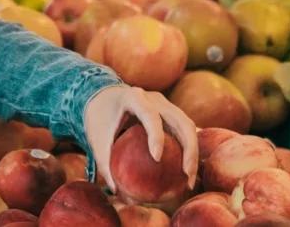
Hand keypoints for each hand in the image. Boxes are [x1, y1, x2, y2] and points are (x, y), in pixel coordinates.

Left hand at [84, 85, 198, 192]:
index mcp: (133, 97)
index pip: (150, 115)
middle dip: (189, 148)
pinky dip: (188, 150)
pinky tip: (186, 174)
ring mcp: (165, 104)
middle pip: (180, 120)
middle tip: (186, 174)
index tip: (156, 158)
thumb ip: (104, 163)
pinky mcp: (171, 113)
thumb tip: (115, 192)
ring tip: (188, 181)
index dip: (156, 135)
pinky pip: (184, 131)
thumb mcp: (96, 140)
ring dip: (193, 153)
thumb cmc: (99, 121)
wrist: (103, 99)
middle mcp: (154, 98)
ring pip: (188, 126)